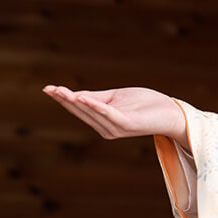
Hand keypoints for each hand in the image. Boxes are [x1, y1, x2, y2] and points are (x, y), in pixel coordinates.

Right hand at [42, 85, 186, 145]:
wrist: (170, 112)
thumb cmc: (145, 104)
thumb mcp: (116, 97)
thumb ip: (97, 98)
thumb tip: (74, 95)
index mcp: (102, 121)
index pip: (79, 108)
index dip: (63, 98)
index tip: (47, 88)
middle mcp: (105, 128)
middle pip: (81, 112)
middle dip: (65, 100)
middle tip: (50, 89)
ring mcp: (116, 128)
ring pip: (91, 113)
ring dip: (76, 103)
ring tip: (62, 92)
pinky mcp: (127, 124)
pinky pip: (108, 115)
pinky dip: (96, 107)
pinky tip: (84, 99)